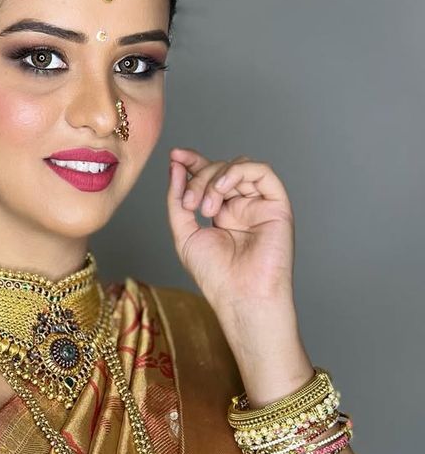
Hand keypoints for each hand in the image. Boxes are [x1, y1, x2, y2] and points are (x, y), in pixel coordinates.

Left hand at [166, 147, 295, 313]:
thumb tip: (175, 166)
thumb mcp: (184, 234)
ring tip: (204, 207)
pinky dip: (238, 172)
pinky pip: (262, 172)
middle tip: (189, 204)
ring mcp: (260, 204)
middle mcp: (241, 205)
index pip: (208, 176)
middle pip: (220, 169)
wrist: (240, 297)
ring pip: (239, 167)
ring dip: (214, 178)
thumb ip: (177, 200)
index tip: (175, 155)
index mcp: (221, 212)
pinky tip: (222, 189)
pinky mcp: (277, 205)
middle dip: (198, 178)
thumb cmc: (215, 275)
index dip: (192, 162)